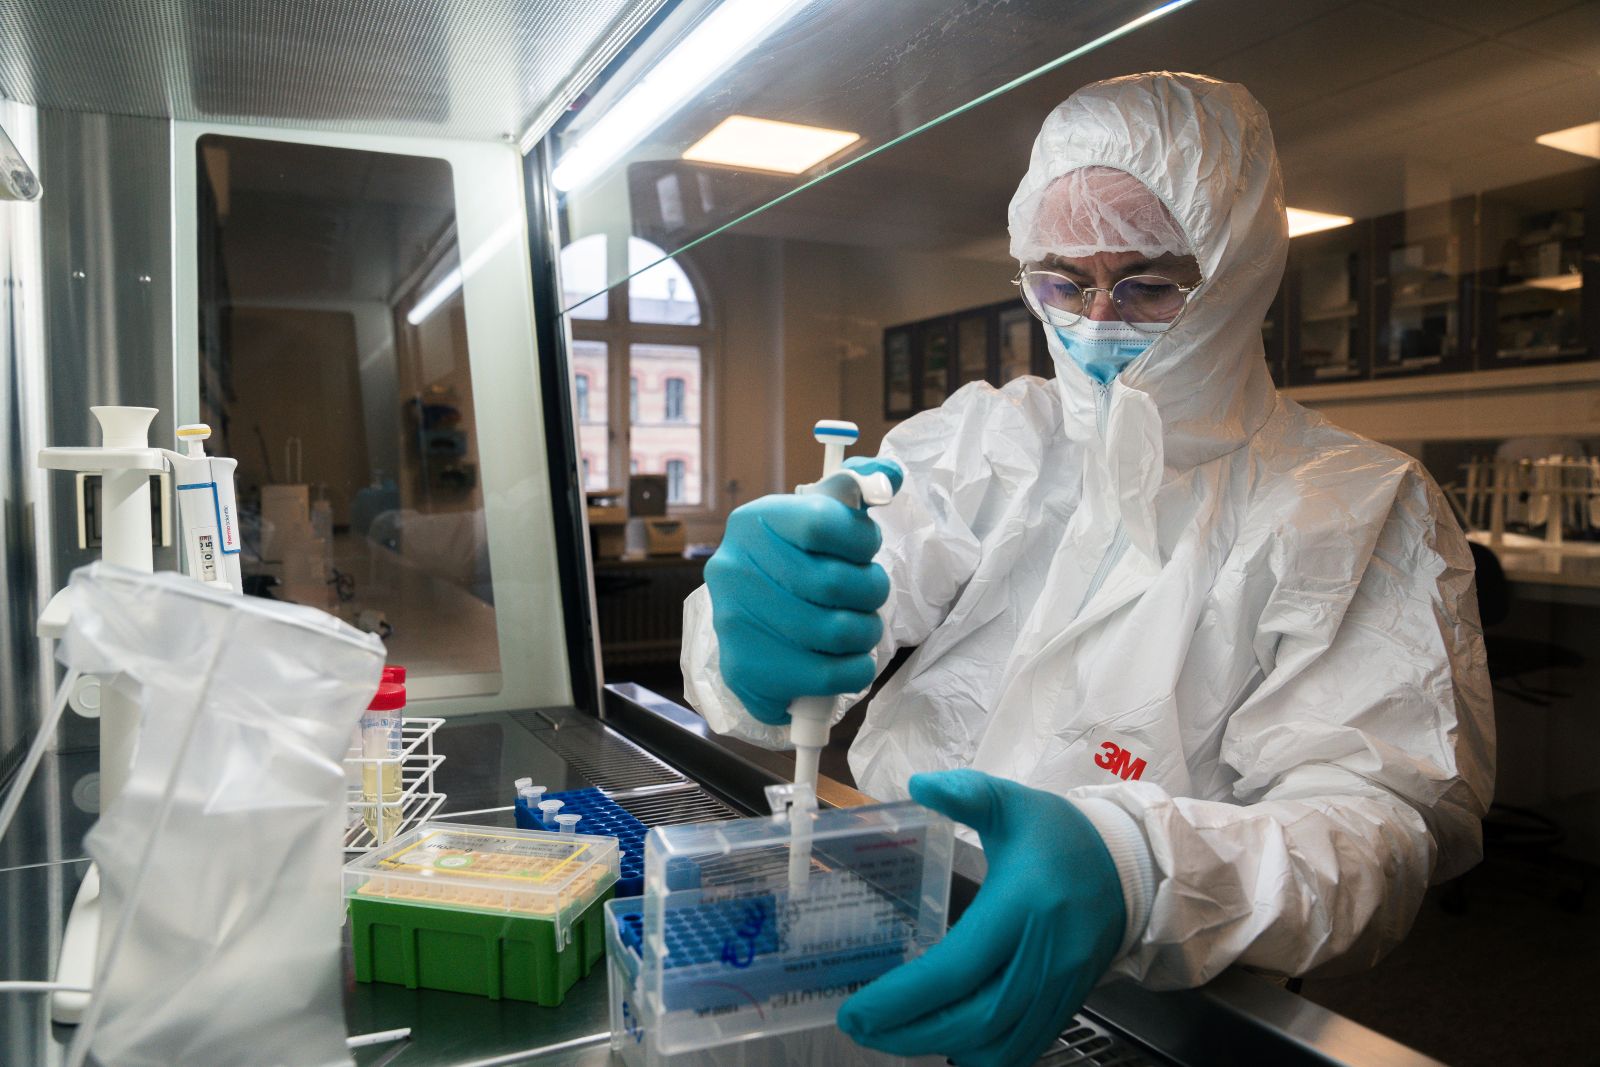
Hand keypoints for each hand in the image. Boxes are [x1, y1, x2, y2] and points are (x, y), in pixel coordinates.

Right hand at [706, 458, 902, 724]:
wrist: (754, 621)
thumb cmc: (800, 562)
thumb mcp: (821, 515)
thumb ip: (855, 490)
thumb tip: (889, 476)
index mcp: (754, 520)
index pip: (822, 522)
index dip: (862, 540)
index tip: (866, 551)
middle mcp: (733, 567)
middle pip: (835, 582)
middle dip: (871, 591)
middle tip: (870, 596)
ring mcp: (732, 621)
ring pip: (837, 632)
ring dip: (867, 632)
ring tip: (861, 628)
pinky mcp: (742, 669)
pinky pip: (824, 677)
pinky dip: (852, 672)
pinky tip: (848, 661)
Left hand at [838, 769, 1124, 1066]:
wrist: (1131, 865)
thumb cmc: (1061, 834)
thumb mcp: (1012, 802)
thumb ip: (965, 791)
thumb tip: (918, 786)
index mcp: (1022, 904)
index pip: (956, 967)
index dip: (903, 997)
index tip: (857, 1010)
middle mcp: (1044, 955)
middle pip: (972, 1018)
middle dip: (909, 1031)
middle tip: (860, 1027)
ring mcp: (1060, 987)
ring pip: (996, 1042)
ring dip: (939, 1047)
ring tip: (890, 1037)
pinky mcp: (1067, 1004)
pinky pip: (1023, 1048)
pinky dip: (980, 1055)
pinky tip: (944, 1042)